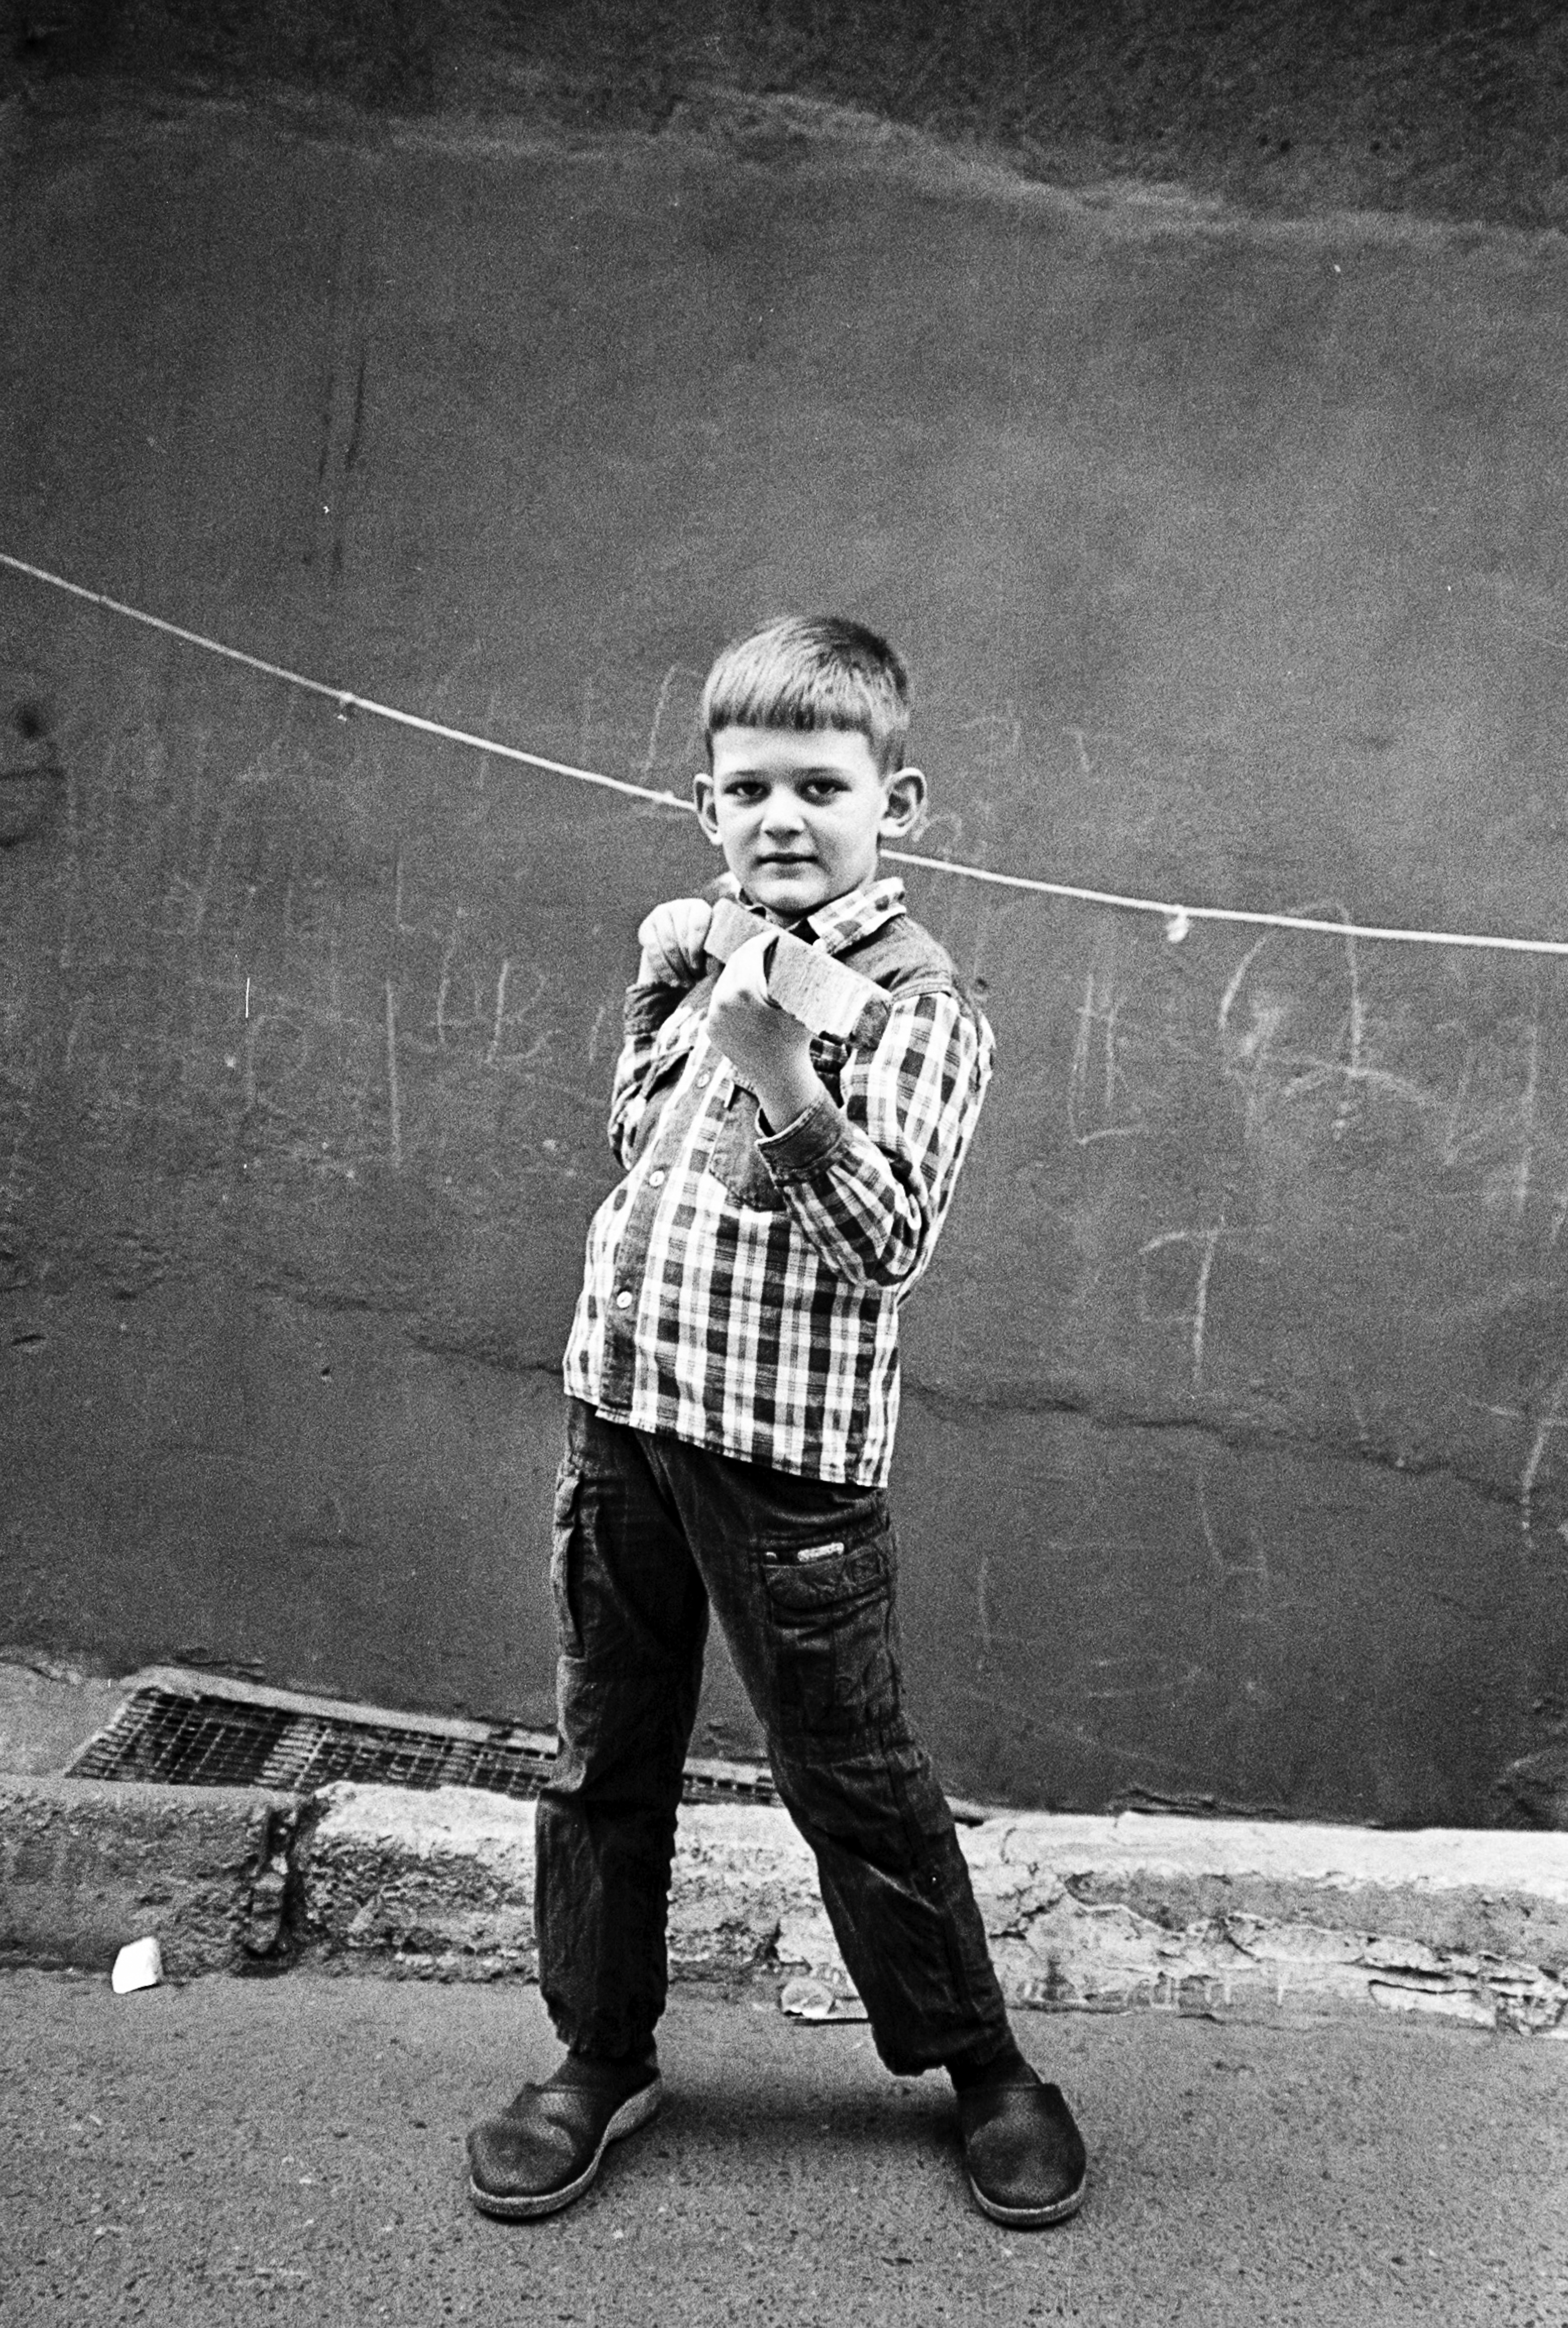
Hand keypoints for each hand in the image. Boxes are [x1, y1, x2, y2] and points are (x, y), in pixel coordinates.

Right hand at [637, 897, 712, 985]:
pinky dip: (664, 969)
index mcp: (699, 907)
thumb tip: (717, 959)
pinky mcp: (646, 928)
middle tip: (694, 979)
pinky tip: (672, 980)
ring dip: (677, 968)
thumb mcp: (713, 950)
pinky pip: (654, 951)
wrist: (679, 953)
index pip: (697, 926)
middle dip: (688, 962)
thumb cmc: (703, 951)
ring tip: (685, 983)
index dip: (697, 950)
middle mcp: (678, 906)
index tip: (699, 968)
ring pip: (668, 946)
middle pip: (681, 937)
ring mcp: (660, 915)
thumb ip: (717, 951)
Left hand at [705, 933, 822, 1129]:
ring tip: (754, 967)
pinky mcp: (710, 1028)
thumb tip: (817, 942)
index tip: (772, 936)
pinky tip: (743, 990)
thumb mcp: (804, 1004)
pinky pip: (719, 1002)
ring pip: (724, 982)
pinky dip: (730, 993)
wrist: (779, 1077)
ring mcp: (713, 1015)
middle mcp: (722, 1000)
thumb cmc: (797, 1038)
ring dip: (738, 971)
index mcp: (744, 989)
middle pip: (734, 963)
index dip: (762, 940)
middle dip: (749, 951)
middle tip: (764, 946)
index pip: (750, 952)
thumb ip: (809, 972)